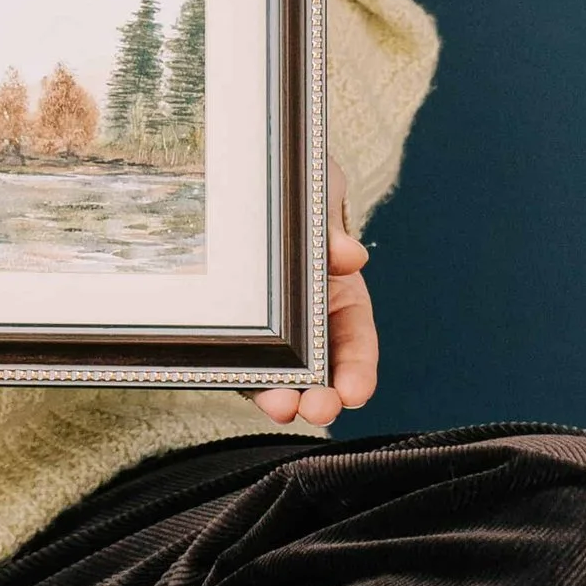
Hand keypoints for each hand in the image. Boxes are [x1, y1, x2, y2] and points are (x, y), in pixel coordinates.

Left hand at [249, 159, 376, 430]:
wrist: (237, 177)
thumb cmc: (293, 186)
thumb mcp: (318, 191)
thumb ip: (330, 221)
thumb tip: (351, 257)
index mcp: (339, 295)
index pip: (355, 344)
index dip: (358, 371)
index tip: (354, 392)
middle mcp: (305, 324)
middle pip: (319, 371)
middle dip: (321, 395)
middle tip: (317, 409)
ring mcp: (265, 333)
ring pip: (276, 375)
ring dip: (280, 396)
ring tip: (280, 407)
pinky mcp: (227, 332)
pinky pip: (232, 358)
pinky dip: (236, 374)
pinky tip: (228, 380)